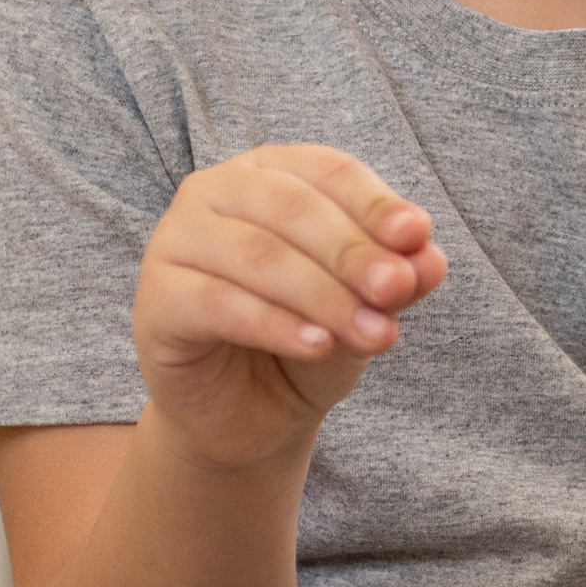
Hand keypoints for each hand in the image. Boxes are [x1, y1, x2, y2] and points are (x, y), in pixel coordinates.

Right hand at [132, 146, 448, 473]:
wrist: (250, 415)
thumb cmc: (310, 339)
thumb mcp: (365, 307)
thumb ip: (395, 279)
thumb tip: (431, 259)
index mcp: (269, 171)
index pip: (327, 171)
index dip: (375, 202)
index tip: (418, 236)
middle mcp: (213, 192)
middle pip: (291, 208)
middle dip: (352, 250)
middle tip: (398, 289)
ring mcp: (174, 242)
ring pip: (257, 255)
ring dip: (323, 295)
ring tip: (376, 334)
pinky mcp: (154, 301)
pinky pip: (216, 304)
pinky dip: (275, 324)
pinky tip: (318, 346)